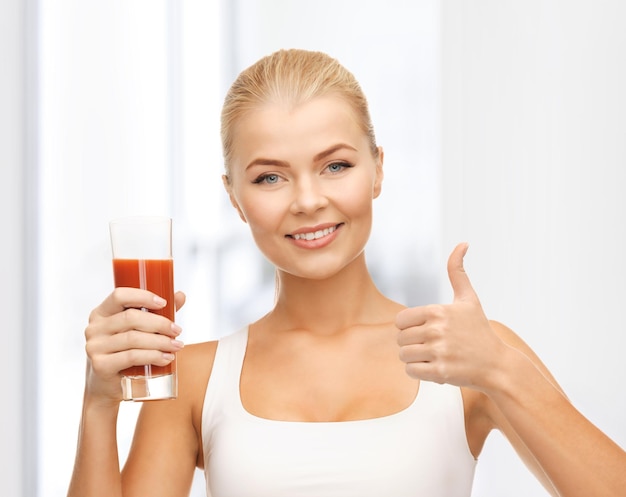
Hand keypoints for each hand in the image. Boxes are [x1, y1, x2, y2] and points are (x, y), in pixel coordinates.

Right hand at [83, 289, 185, 402]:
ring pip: (133, 338)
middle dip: (159, 323)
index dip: (143, 297)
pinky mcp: (100, 365)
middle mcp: (94, 328)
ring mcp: (95, 347)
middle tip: (177, 330)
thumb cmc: (125, 353)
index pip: (119, 296)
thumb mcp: (138, 330)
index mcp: (102, 313)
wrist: (109, 387)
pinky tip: (166, 358)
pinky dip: (152, 356)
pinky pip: (131, 356)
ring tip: (176, 346)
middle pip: (130, 318)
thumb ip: (156, 312)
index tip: (164, 303)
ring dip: (160, 341)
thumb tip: (180, 296)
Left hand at [396, 243, 505, 389]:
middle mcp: (436, 330)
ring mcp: (438, 352)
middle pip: (400, 338)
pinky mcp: (440, 372)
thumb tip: (462, 243)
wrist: (498, 365)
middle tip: (431, 346)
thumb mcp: (469, 299)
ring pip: (403, 355)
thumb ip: (458, 272)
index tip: (426, 330)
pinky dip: (418, 371)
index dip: (410, 327)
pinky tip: (435, 367)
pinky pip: (410, 371)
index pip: (400, 320)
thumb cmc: (479, 330)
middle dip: (412, 344)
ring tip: (434, 356)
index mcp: (436, 311)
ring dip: (415, 358)